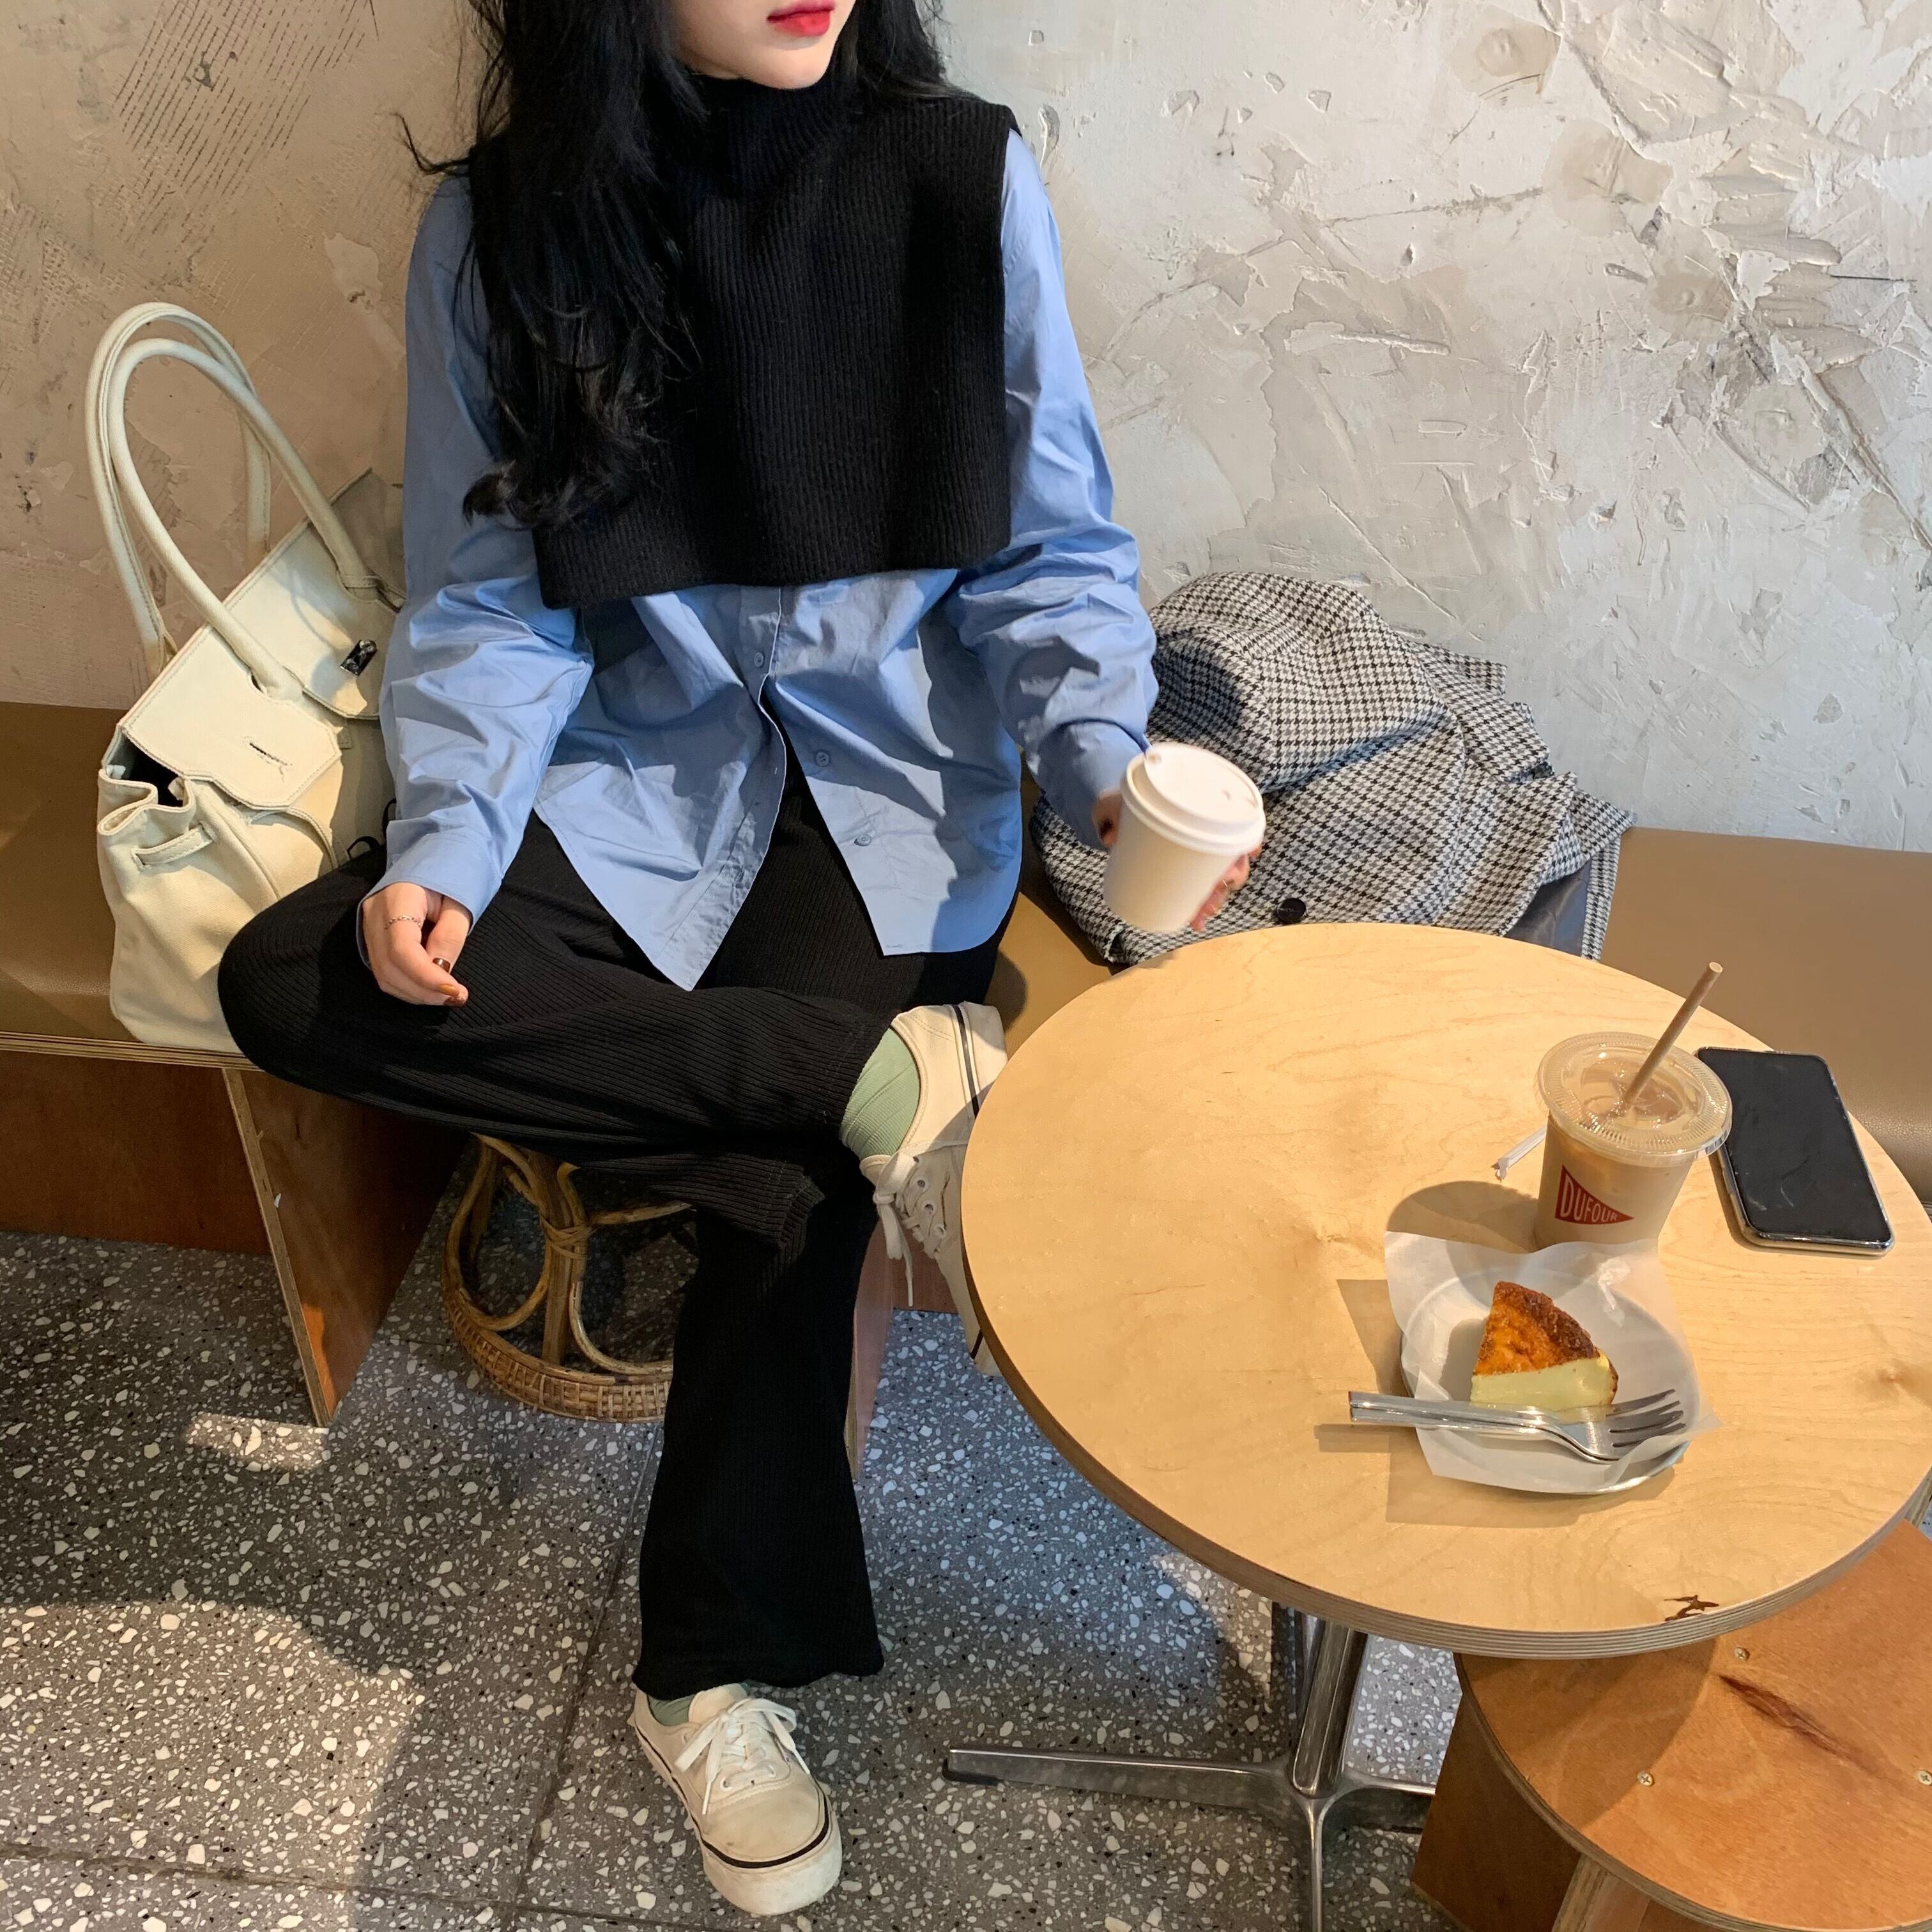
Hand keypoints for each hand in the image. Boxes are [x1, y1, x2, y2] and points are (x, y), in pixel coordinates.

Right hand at [361, 882, 471, 1005]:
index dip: (426, 977)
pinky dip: (407, 986)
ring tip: (447, 995)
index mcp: (397, 898)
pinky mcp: (372, 937)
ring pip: (383, 974)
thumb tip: (442, 972)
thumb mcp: (459, 900)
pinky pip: (384, 970)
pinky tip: (430, 987)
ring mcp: (368, 925)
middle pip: (389, 967)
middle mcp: (374, 914)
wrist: (434, 852)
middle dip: (423, 990)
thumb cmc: (451, 873)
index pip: (402, 950)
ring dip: (416, 992)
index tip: (455, 991)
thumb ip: (450, 936)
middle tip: (456, 997)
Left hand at [1094, 790, 1258, 934]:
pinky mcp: (1181, 874)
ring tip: (1201, 914)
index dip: (1247, 839)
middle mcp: (1204, 835)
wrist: (1113, 812)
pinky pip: (1198, 893)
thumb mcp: (1113, 802)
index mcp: (1197, 810)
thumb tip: (1110, 837)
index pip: (1235, 823)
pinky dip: (1198, 909)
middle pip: (1233, 858)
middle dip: (1229, 878)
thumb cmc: (1122, 802)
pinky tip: (1195, 922)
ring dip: (1214, 900)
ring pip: (1218, 881)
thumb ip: (1110, 813)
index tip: (1250, 852)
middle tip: (1218, 887)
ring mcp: (1195, 858)